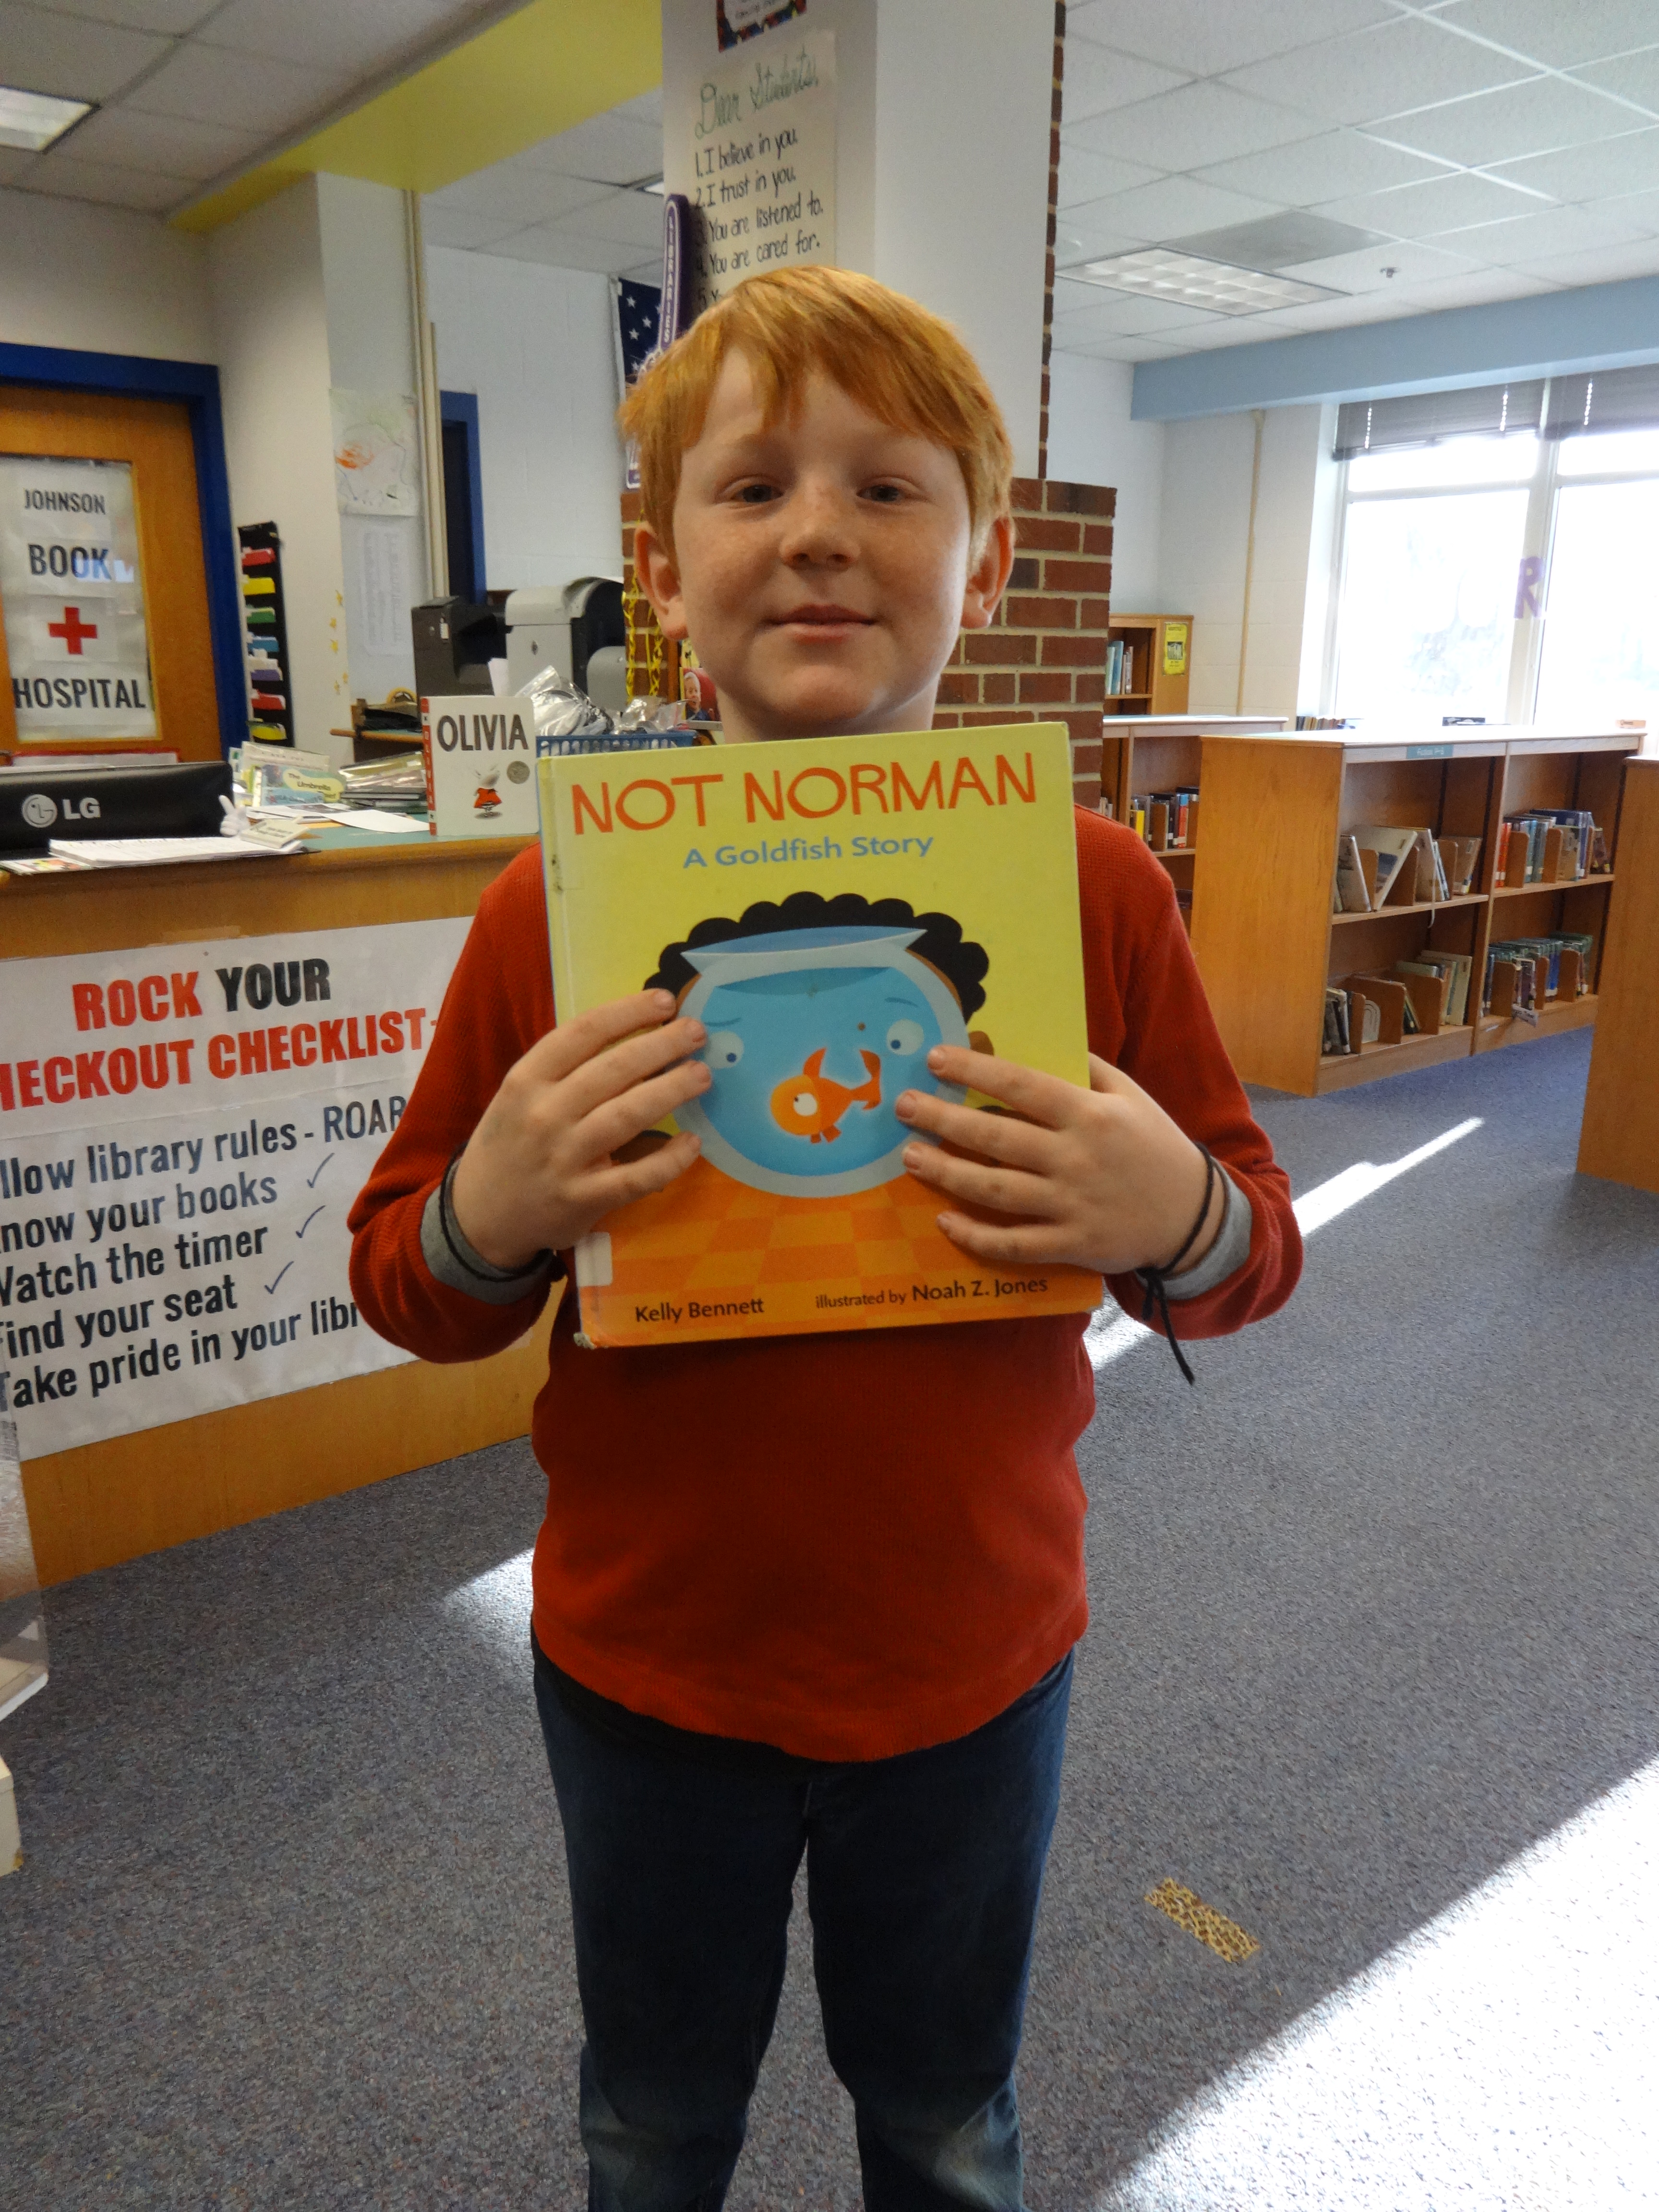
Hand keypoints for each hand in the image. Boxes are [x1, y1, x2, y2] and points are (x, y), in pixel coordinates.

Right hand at [449, 991, 709, 1268]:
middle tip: (696, 1032)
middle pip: (614, 1069)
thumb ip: (567, 1069)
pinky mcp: (583, 1199)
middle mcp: (544, 1114)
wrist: (481, 1214)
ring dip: (671, 1091)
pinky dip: (669, 1160)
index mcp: (527, 1079)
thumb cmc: (512, 1143)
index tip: (666, 1001)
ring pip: (628, 1115)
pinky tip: (693, 1143)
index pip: (584, 1033)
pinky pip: (635, 1177)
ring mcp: (564, 1158)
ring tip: (701, 1074)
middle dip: (661, 1045)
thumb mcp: (521, 1096)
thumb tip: (638, 1036)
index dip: (629, 1012)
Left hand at [895, 1048, 1222, 1277]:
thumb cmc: (1155, 1146)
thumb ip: (1086, 1070)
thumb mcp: (1130, 1096)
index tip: (934, 1060)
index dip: (973, 1071)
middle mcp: (1076, 1157)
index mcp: (1090, 1114)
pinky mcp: (1073, 1245)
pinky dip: (977, 1235)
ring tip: (910, 1157)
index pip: (1020, 1085)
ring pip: (996, 1189)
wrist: (1194, 1215)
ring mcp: (1072, 1205)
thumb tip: (1033, 1047)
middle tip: (903, 1107)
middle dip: (942, 1119)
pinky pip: (1015, 1244)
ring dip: (947, 1173)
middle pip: (995, 1135)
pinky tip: (944, 1220)